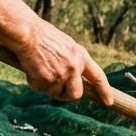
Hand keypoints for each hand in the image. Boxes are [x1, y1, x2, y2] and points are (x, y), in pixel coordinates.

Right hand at [0, 0, 115, 106]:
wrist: (27, 33)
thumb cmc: (44, 37)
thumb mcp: (67, 46)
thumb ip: (75, 62)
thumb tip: (77, 80)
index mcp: (82, 57)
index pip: (98, 77)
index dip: (104, 91)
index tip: (109, 102)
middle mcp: (74, 67)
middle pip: (75, 94)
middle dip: (66, 95)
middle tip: (57, 89)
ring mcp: (60, 74)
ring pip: (55, 93)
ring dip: (47, 87)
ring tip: (40, 70)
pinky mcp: (46, 79)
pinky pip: (40, 89)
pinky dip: (34, 82)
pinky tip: (31, 68)